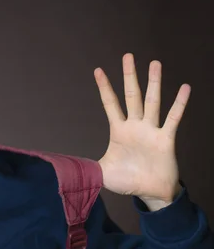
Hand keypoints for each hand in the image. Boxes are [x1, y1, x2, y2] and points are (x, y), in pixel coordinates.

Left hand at [94, 53, 189, 209]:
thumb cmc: (127, 181)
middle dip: (129, 76)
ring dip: (154, 82)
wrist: (150, 193)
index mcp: (119, 131)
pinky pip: (173, 118)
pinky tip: (184, 88)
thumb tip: (63, 170)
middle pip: (132, 95)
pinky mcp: (166, 139)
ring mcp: (151, 131)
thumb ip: (84, 167)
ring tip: (155, 63)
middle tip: (127, 55)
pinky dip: (179, 104)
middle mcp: (135, 126)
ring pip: (153, 101)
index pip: (110, 104)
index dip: (104, 87)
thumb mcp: (101, 173)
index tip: (98, 70)